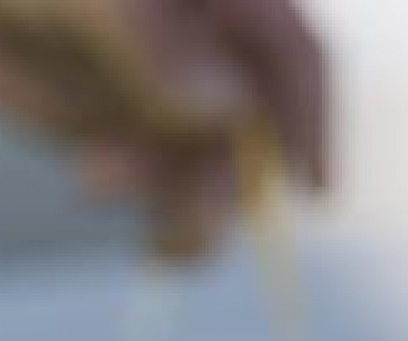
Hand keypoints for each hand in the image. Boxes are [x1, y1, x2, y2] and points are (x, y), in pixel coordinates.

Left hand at [0, 0, 328, 258]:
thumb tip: (230, 110)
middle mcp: (217, 57)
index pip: (296, 61)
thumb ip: (154, 42)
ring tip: (94, 177)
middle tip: (140, 183)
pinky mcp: (142, 149)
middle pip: (257, 135)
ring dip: (181, 207)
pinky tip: (148, 250)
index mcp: (231, 0)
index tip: (313, 192)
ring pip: (218, 181)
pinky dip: (169, 232)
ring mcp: (181, 107)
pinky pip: (178, 206)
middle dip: (217, 176)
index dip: (311, 125)